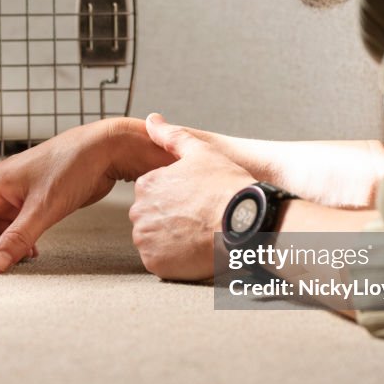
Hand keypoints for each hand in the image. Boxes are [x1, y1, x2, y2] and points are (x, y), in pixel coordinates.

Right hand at [0, 118, 173, 271]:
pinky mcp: (32, 201)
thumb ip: (17, 238)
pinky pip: (13, 226)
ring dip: (2, 246)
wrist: (104, 150)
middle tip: (4, 264)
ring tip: (21, 259)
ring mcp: (15, 195)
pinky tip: (33, 252)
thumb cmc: (73, 166)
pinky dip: (17, 241)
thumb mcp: (43, 208)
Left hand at [130, 114, 256, 280]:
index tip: (195, 202)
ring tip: (198, 235)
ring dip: (171, 240)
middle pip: (150, 217)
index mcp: (146, 184)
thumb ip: (172, 136)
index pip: (152, 194)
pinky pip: (160, 262)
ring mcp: (146, 239)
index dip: (176, 199)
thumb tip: (151, 120)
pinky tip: (194, 250)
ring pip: (154, 240)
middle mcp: (139, 211)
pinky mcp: (155, 263)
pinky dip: (174, 259)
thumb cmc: (226, 186)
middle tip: (198, 220)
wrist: (244, 223)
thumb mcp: (201, 152)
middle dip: (170, 220)